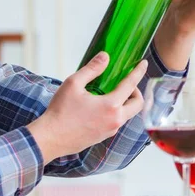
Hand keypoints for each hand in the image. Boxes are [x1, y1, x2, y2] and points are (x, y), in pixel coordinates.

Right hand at [27, 52, 147, 163]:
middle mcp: (115, 120)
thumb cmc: (61, 111)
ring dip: (125, 103)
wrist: (51, 138)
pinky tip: (99, 107)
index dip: (138, 72)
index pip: (131, 85)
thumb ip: (91, 69)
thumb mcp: (73, 84)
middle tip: (125, 83)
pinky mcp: (102, 137)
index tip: (143, 64)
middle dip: (136, 91)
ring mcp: (110, 130)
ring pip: (127, 115)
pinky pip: (116, 122)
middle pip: (138, 104)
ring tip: (109, 93)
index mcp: (111, 105)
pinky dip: (115, 112)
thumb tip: (105, 57)